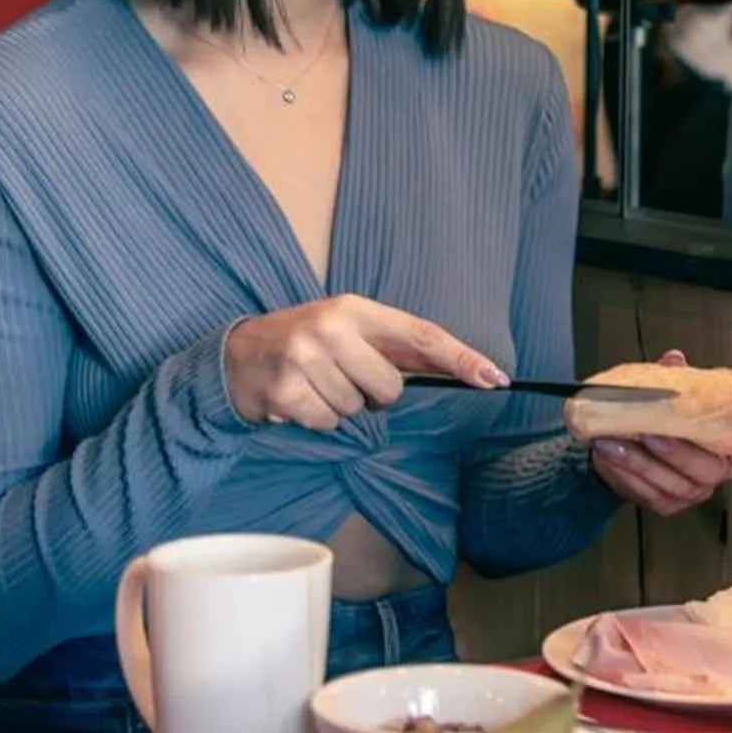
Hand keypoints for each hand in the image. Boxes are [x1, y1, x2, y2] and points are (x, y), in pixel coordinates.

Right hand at [223, 294, 505, 429]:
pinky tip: (298, 399)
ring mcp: (305, 358)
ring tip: (314, 384)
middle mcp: (331, 328)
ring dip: (340, 406)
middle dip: (373, 394)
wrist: (236, 354)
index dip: (461, 358)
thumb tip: (458, 370)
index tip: (494, 377)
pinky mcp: (286, 391)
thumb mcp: (347, 330)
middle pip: (390, 387)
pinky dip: (317, 419)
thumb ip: (395, 348)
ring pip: (357, 409)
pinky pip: (328, 423)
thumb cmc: (305, 343)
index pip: (422, 334)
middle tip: (342, 377)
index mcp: (355, 309)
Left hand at [587, 349, 731, 515]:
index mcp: (726, 437)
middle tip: (652, 434)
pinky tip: (612, 456)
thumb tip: (674, 359)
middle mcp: (717, 467)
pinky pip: (652, 494)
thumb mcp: (666, 392)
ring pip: (677, 484)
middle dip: (679, 453)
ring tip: (617, 442)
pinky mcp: (668, 503)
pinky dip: (629, 475)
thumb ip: (675, 377)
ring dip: (643, 463)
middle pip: (711, 468)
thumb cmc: (658, 418)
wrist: (624, 446)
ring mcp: (693, 489)